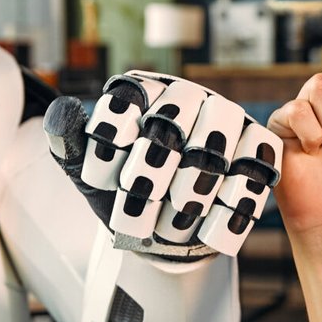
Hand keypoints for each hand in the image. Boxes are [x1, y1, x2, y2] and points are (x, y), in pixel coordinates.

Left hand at [43, 71, 281, 258]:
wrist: (160, 227)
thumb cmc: (120, 190)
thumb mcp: (87, 169)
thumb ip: (68, 141)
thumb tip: (64, 111)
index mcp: (143, 90)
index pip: (125, 100)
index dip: (110, 141)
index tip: (99, 177)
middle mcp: (187, 95)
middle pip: (170, 125)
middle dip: (148, 175)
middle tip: (135, 209)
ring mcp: (227, 118)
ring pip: (211, 153)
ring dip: (185, 200)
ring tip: (168, 226)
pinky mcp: (258, 148)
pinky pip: (252, 174)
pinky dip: (227, 209)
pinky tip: (206, 231)